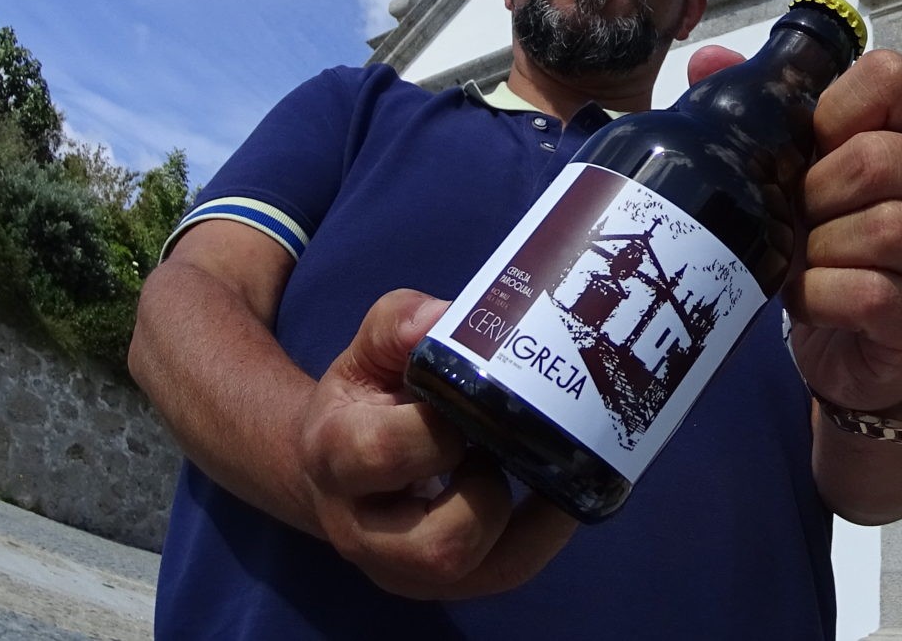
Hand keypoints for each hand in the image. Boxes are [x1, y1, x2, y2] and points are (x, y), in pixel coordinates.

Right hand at [297, 289, 577, 597]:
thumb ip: (399, 323)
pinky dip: (544, 533)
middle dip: (489, 494)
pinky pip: (505, 572)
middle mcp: (362, 530)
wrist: (335, 464)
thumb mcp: (370, 350)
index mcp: (337, 456)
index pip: (386, 453)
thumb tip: (443, 318)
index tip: (471, 398)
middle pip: (440, 545)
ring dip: (526, 521)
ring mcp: (399, 568)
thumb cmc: (366, 398)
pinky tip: (566, 490)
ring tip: (542, 467)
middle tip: (503, 445)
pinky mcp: (436, 583)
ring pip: (477, 571)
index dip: (440, 429)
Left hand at [690, 45, 901, 412]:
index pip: (889, 77)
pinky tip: (812, 300)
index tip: (811, 150)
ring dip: (819, 249)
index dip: (831, 111)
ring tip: (809, 260)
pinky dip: (819, 297)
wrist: (849, 346)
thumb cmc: (825, 246)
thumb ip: (759, 113)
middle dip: (814, 193)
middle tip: (800, 219)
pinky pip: (869, 292)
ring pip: (882, 228)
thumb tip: (709, 59)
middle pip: (876, 158)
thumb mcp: (792, 174)